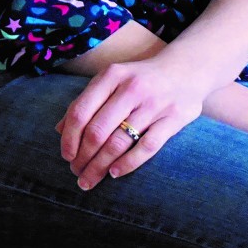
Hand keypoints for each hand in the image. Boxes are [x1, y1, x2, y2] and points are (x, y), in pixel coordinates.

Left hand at [56, 55, 208, 188]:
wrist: (188, 68)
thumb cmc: (142, 78)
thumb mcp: (113, 79)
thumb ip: (87, 100)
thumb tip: (59, 130)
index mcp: (113, 75)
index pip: (80, 112)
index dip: (69, 139)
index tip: (66, 156)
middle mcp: (132, 87)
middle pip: (97, 131)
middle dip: (82, 158)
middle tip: (77, 173)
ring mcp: (155, 103)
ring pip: (119, 142)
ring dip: (100, 166)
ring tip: (90, 179)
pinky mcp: (175, 117)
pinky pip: (147, 147)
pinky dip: (128, 163)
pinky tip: (115, 172)